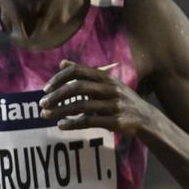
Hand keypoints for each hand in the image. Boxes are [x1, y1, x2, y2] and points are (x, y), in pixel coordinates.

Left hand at [40, 60, 158, 136]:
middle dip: (57, 95)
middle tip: (42, 103)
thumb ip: (85, 74)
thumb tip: (62, 63)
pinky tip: (61, 125)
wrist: (146, 118)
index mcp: (106, 77)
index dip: (59, 78)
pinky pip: (90, 122)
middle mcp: (110, 89)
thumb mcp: (107, 83)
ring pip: (82, 106)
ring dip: (60, 110)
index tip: (46, 88)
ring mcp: (113, 105)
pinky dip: (73, 124)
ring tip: (46, 115)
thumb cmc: (122, 99)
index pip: (78, 71)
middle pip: (78, 87)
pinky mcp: (115, 121)